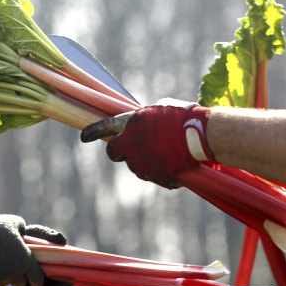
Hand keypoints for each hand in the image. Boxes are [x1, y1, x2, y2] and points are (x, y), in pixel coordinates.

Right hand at [0, 214, 65, 285]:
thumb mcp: (14, 222)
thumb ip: (23, 230)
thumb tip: (23, 234)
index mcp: (24, 260)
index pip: (37, 278)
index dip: (38, 282)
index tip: (35, 283)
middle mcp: (14, 272)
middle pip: (20, 283)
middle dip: (17, 276)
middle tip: (10, 264)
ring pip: (4, 282)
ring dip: (2, 276)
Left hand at [80, 99, 214, 188]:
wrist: (200, 134)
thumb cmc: (182, 116)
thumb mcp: (160, 109)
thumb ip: (144, 119)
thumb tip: (142, 126)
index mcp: (131, 123)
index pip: (105, 127)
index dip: (93, 132)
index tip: (84, 136)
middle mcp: (131, 144)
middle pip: (114, 153)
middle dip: (118, 153)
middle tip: (128, 150)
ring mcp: (142, 162)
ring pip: (134, 166)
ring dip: (143, 161)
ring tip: (164, 152)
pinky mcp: (155, 176)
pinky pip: (153, 176)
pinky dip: (160, 172)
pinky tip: (173, 163)